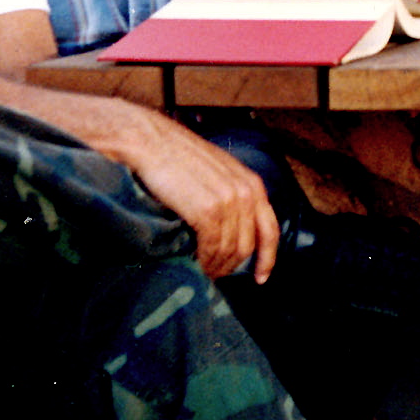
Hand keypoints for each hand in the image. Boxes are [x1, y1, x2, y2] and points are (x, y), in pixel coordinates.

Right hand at [110, 107, 281, 281]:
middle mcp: (245, 192)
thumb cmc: (177, 156)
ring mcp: (227, 201)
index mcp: (251, 183)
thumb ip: (231, 193)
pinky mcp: (207, 210)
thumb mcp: (217, 171)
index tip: (260, 277)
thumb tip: (233, 228)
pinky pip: (213, 247)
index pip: (270, 229)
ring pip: (231, 250)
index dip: (267, 258)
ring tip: (204, 271)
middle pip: (248, 245)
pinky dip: (206, 260)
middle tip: (217, 274)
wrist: (150, 142)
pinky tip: (196, 263)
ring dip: (217, 265)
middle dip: (233, 265)